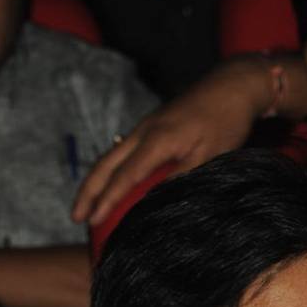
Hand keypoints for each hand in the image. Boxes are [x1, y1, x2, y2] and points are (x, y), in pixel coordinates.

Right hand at [73, 56, 301, 225]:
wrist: (231, 85)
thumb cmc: (225, 121)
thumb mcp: (210, 155)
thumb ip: (183, 177)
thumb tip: (159, 200)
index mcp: (158, 140)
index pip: (125, 176)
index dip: (108, 200)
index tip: (94, 221)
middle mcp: (144, 132)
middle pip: (106, 164)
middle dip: (88, 192)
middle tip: (75, 218)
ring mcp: (146, 128)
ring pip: (111, 157)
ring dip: (95, 182)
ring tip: (85, 206)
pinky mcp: (152, 127)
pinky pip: (123, 152)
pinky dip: (111, 171)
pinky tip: (111, 186)